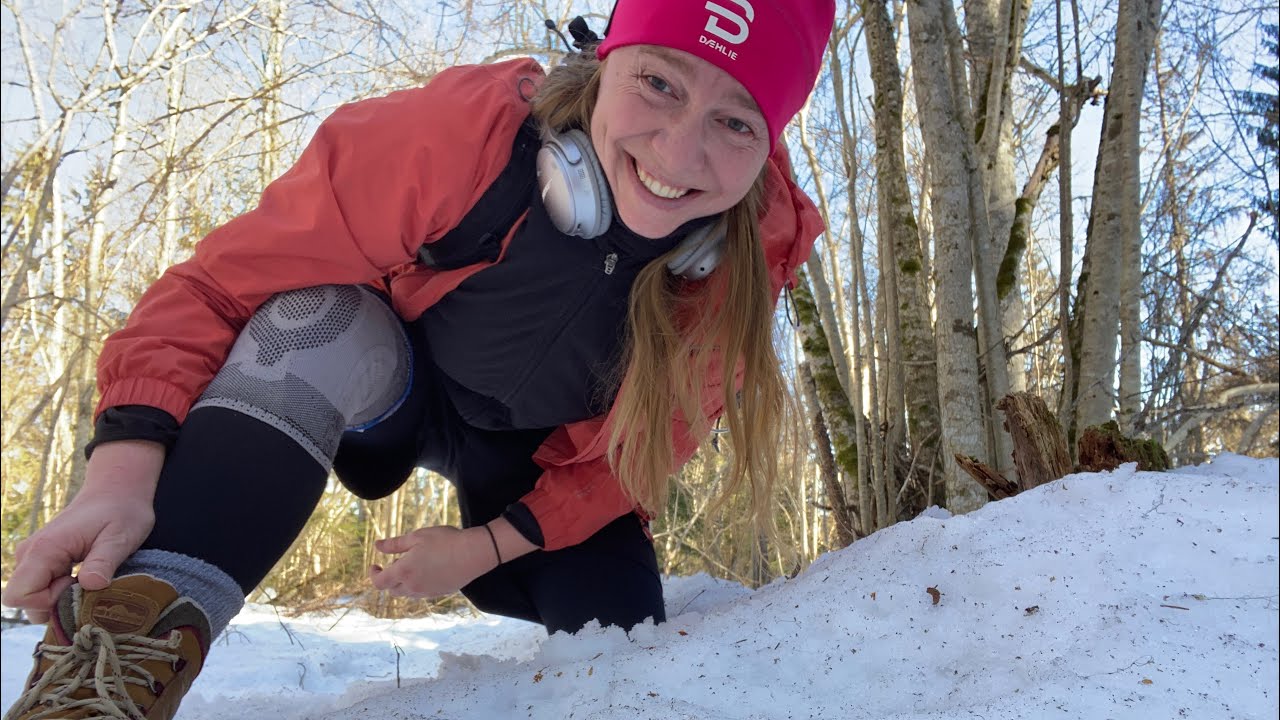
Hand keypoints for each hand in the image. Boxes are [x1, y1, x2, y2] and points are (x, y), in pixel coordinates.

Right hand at [2, 440, 162, 623]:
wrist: (118, 492)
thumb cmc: (121, 512)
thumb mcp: (120, 537)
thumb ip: (103, 562)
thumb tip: (91, 584)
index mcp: (44, 549)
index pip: (18, 595)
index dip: (48, 603)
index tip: (78, 588)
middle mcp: (30, 554)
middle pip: (25, 601)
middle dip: (56, 604)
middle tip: (89, 585)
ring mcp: (34, 557)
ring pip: (34, 598)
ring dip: (61, 599)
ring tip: (90, 578)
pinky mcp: (43, 561)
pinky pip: (42, 588)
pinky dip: (63, 591)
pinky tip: (86, 577)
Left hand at [369, 525, 496, 598]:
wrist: (473, 553)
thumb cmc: (444, 541)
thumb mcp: (417, 537)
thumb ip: (394, 544)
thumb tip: (377, 546)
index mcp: (403, 572)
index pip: (379, 583)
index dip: (373, 575)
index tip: (376, 565)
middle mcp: (412, 586)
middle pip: (392, 590)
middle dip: (389, 578)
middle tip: (396, 562)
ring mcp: (426, 592)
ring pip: (406, 592)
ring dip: (403, 582)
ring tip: (413, 564)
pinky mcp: (438, 593)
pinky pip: (421, 592)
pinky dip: (417, 584)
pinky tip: (427, 569)